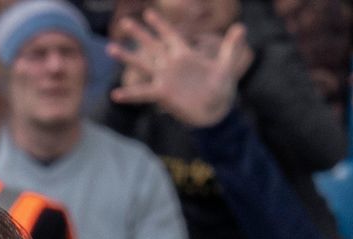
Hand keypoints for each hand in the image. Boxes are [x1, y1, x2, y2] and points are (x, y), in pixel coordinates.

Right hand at [108, 9, 248, 130]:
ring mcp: (165, 79)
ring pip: (143, 64)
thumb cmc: (221, 88)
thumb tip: (241, 27)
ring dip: (127, 56)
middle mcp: (171, 64)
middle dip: (139, 33)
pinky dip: (129, 94)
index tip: (147, 13)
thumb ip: (231, 47)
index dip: (160, 24)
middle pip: (152, 45)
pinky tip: (115, 95)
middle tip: (124, 22)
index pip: (170, 34)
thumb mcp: (227, 65)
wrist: (216, 111)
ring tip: (111, 48)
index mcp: (184, 54)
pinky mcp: (163, 95)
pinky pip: (143, 93)